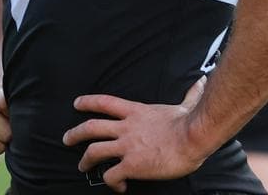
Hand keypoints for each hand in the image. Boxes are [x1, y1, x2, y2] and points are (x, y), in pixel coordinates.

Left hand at [62, 78, 210, 192]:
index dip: (87, 103)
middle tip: (66, 139)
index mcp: (136, 112)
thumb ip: (189, 95)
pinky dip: (110, 182)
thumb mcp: (185, 105)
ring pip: (93, 151)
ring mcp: (126, 147)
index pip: (104, 103)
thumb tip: (201, 84)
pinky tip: (117, 186)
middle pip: (90, 128)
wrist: (192, 137)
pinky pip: (111, 175)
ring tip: (81, 166)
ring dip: (85, 160)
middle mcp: (126, 128)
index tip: (77, 104)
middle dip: (75, 134)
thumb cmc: (190, 122)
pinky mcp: (132, 165)